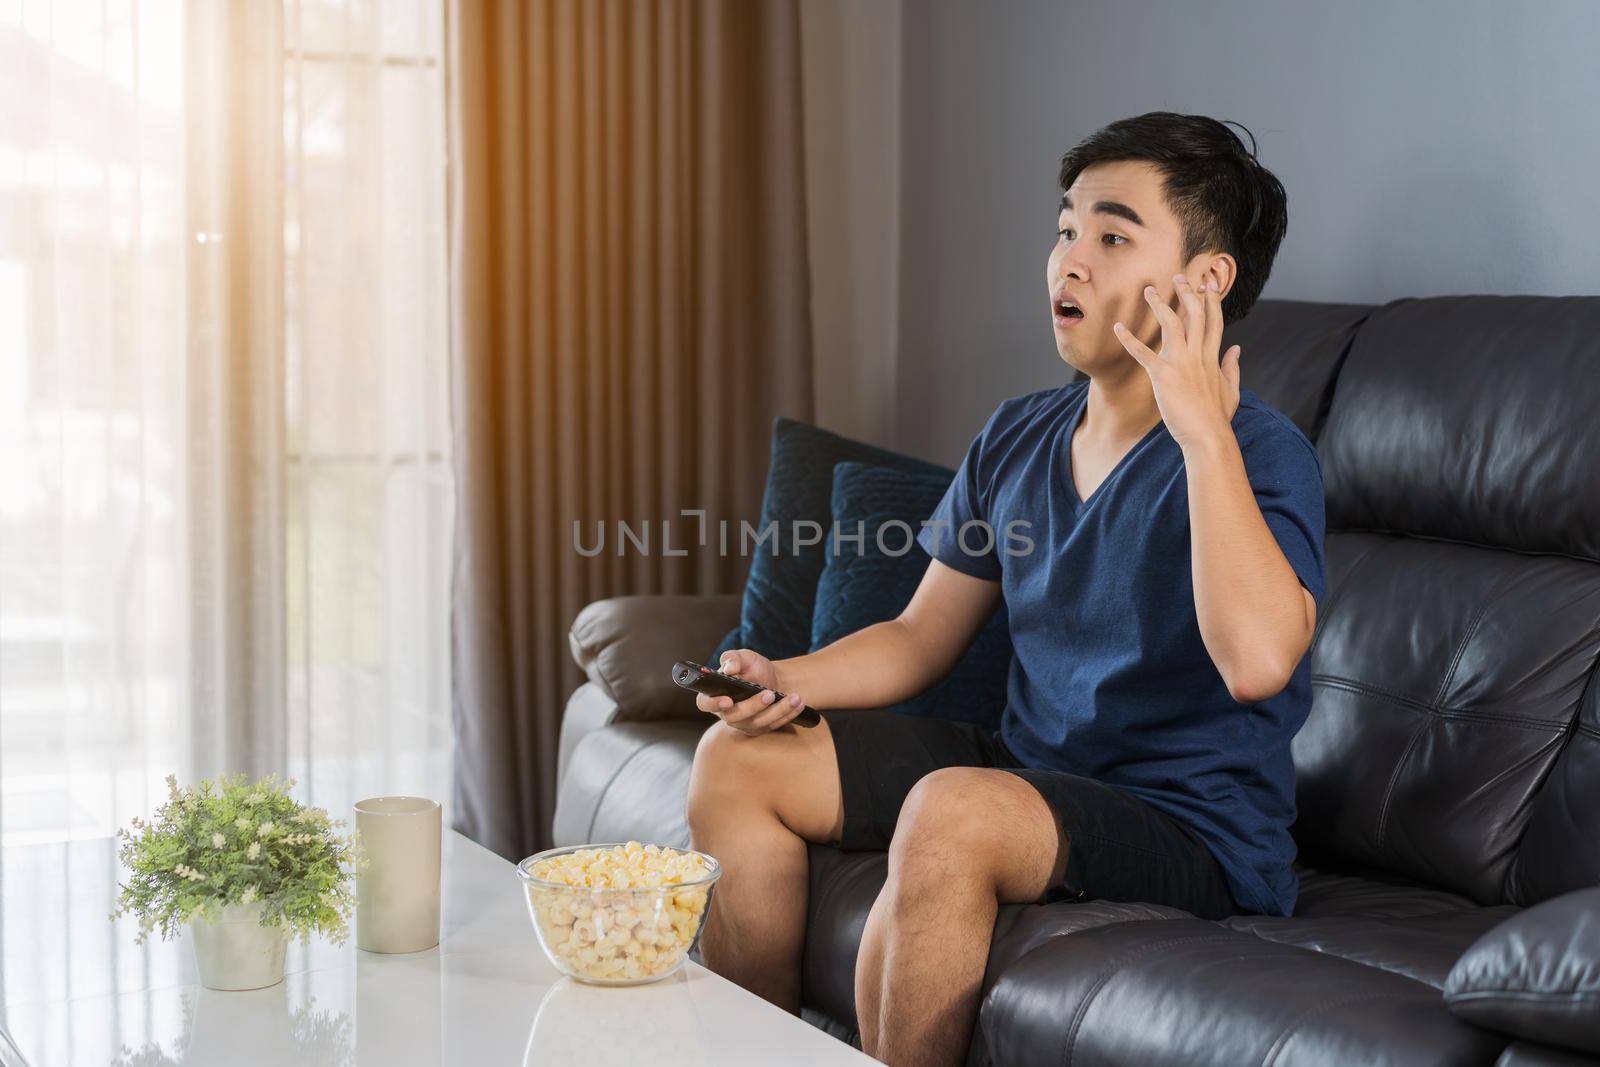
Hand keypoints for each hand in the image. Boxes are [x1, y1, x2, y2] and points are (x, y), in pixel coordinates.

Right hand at [697, 649, 806, 735]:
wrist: (774, 679)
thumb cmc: (754, 667)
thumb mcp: (744, 657)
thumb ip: (733, 658)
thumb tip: (729, 668)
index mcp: (714, 695)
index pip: (705, 703)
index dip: (713, 704)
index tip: (727, 700)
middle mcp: (726, 713)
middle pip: (735, 716)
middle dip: (754, 706)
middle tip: (769, 693)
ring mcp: (744, 724)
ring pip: (758, 723)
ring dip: (778, 710)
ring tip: (793, 697)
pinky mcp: (761, 729)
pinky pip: (774, 725)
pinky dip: (788, 714)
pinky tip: (799, 703)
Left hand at [1112, 273, 1240, 449]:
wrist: (1208, 435)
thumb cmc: (1218, 416)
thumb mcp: (1231, 388)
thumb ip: (1232, 366)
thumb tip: (1237, 348)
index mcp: (1213, 357)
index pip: (1214, 321)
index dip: (1211, 301)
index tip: (1208, 284)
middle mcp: (1198, 354)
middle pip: (1194, 315)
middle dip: (1187, 293)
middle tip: (1178, 276)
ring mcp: (1181, 362)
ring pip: (1170, 325)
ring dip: (1159, 305)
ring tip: (1148, 290)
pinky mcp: (1163, 375)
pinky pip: (1143, 353)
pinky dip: (1129, 340)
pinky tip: (1118, 328)